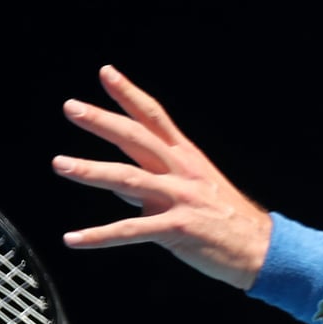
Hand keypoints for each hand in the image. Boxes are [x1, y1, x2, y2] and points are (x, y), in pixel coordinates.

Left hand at [53, 66, 272, 288]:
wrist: (263, 249)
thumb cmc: (228, 221)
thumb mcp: (194, 190)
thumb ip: (153, 183)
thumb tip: (115, 182)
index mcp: (186, 157)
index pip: (154, 117)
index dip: (129, 93)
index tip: (106, 73)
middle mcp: (181, 172)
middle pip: (136, 138)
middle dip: (102, 120)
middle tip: (71, 107)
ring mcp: (180, 199)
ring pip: (127, 179)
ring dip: (90, 171)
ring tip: (60, 164)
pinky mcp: (177, 230)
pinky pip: (130, 230)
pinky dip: (98, 236)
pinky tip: (73, 239)